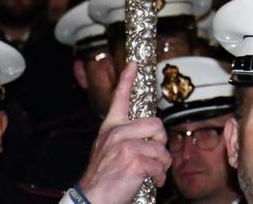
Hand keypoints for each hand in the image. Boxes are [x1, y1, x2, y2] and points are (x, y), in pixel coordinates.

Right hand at [76, 63, 169, 203]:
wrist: (91, 199)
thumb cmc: (104, 178)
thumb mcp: (108, 151)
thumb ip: (126, 138)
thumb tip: (149, 134)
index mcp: (111, 128)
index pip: (119, 98)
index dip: (127, 79)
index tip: (134, 63)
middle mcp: (117, 133)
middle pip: (157, 124)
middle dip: (161, 142)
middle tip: (154, 156)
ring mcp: (125, 146)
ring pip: (161, 148)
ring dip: (161, 165)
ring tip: (151, 173)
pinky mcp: (135, 160)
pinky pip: (160, 165)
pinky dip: (159, 177)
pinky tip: (151, 181)